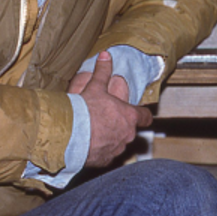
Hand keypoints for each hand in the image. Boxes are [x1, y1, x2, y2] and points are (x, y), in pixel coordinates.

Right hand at [70, 51, 151, 167]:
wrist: (71, 135)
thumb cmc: (87, 110)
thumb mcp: (95, 87)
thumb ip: (103, 71)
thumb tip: (106, 55)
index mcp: (128, 116)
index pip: (145, 116)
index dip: (142, 113)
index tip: (139, 111)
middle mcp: (127, 134)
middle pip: (130, 129)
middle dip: (121, 124)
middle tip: (108, 117)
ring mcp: (117, 149)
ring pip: (119, 142)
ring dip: (111, 137)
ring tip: (96, 130)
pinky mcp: (105, 160)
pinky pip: (106, 154)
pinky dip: (101, 149)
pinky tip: (90, 143)